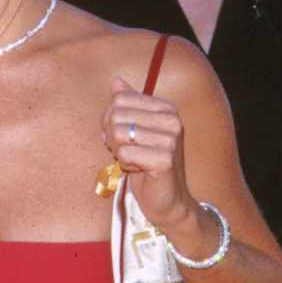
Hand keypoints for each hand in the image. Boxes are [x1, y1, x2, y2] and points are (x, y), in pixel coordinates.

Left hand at [103, 74, 199, 244]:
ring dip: (118, 153)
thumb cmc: (147, 165)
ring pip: (118, 134)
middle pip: (116, 115)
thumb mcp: (136, 131)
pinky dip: (124, 166)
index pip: (119, 99)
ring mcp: (170, 139)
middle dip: (112, 137)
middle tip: (125, 152)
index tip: (120, 137)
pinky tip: (138, 171)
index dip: (110, 120)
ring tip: (133, 162)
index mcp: (165, 108)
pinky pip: (124, 154)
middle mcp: (171, 120)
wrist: (168, 201)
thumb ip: (128, 106)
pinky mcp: (164, 159)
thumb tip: (116, 81)